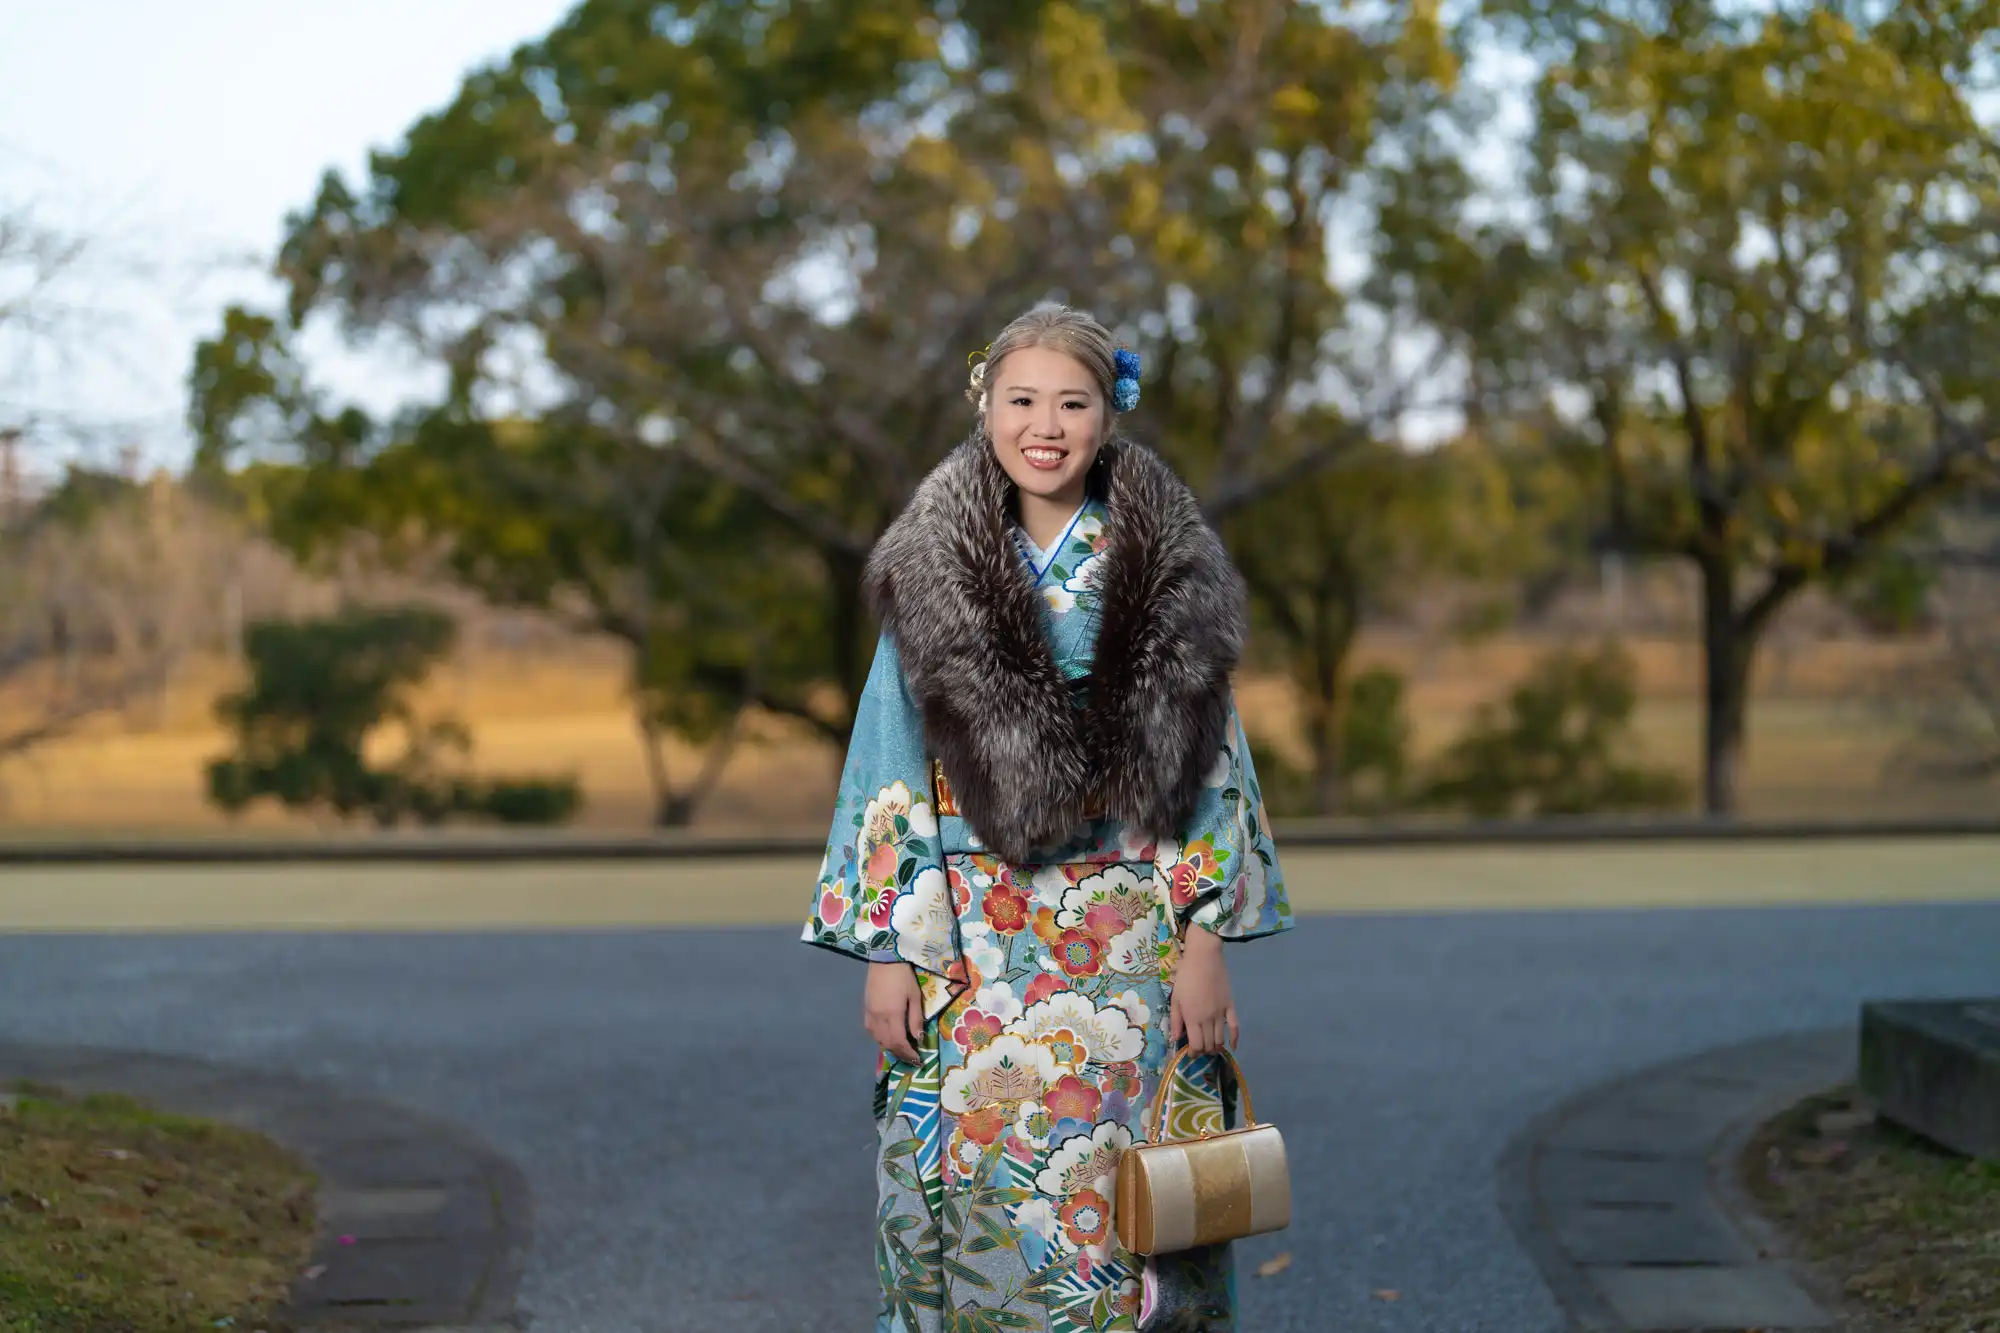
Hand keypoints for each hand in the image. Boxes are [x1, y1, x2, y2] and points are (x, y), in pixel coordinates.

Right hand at [864, 961, 924, 1063]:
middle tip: (911, 1057)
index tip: (917, 1060)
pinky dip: (880, 1038)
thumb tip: (918, 1038)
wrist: (884, 959)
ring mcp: (870, 1014)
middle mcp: (879, 1017)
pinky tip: (887, 1036)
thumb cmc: (904, 976)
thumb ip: (916, 1018)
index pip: (899, 1042)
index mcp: (893, 1014)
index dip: (908, 1054)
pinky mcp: (865, 1009)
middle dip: (900, 1053)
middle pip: (888, 1044)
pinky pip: (871, 1031)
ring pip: (877, 1039)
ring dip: (889, 1047)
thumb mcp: (915, 996)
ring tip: (901, 1048)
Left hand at [1169, 927, 1237, 1054]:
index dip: (1193, 1053)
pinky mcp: (1230, 1006)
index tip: (1190, 1052)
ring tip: (1211, 1048)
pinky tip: (1233, 1046)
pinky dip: (1235, 1038)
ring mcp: (1221, 1014)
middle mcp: (1208, 1020)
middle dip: (1204, 1051)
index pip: (1196, 1045)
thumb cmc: (1186, 976)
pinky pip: (1235, 1027)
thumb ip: (1175, 1020)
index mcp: (1193, 1018)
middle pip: (1209, 1045)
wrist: (1204, 957)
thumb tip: (1175, 1038)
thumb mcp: (1175, 997)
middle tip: (1199, 1049)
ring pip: (1221, 1039)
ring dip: (1216, 1047)